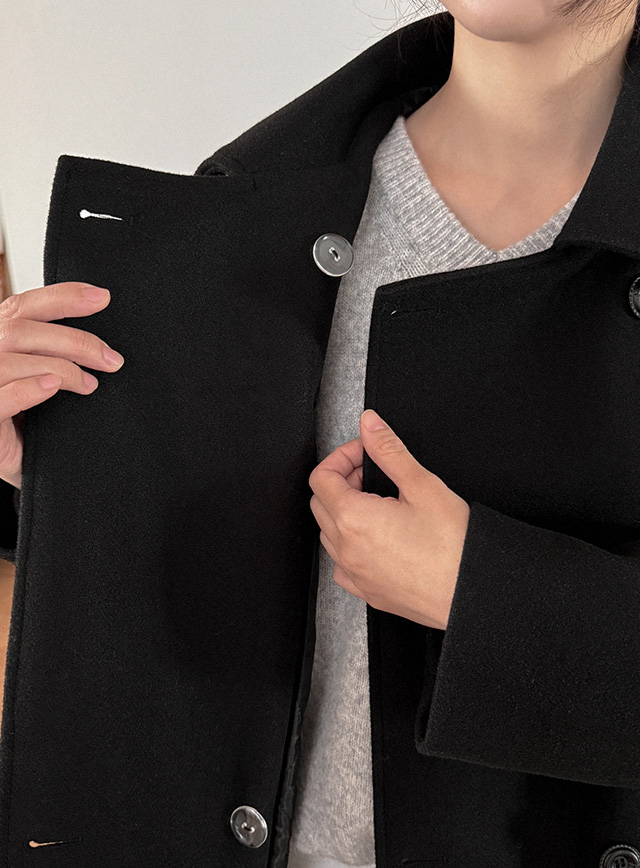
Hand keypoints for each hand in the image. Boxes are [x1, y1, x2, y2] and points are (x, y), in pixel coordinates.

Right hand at [0, 282, 124, 489]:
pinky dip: (30, 388)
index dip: (63, 296)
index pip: (23, 306)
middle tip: (111, 360)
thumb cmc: (28, 421)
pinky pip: (2, 397)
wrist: (12, 463)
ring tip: (89, 384)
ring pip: (11, 360)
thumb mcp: (40, 378)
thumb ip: (53, 352)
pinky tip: (54, 386)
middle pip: (21, 330)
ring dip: (61, 367)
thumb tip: (100, 336)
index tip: (103, 298)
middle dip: (74, 340)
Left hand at [308, 408, 470, 629]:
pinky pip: (342, 565)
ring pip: (329, 534)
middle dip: (343, 481)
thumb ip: (389, 450)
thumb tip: (370, 426)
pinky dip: (350, 546)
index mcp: (354, 519)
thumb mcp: (422, 485)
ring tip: (379, 504)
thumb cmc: (454, 546)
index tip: (364, 453)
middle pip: (321, 503)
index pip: (322, 477)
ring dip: (344, 512)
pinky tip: (376, 539)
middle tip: (374, 474)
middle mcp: (346, 549)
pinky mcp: (368, 592)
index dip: (342, 457)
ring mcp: (355, 574)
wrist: (473, 591)